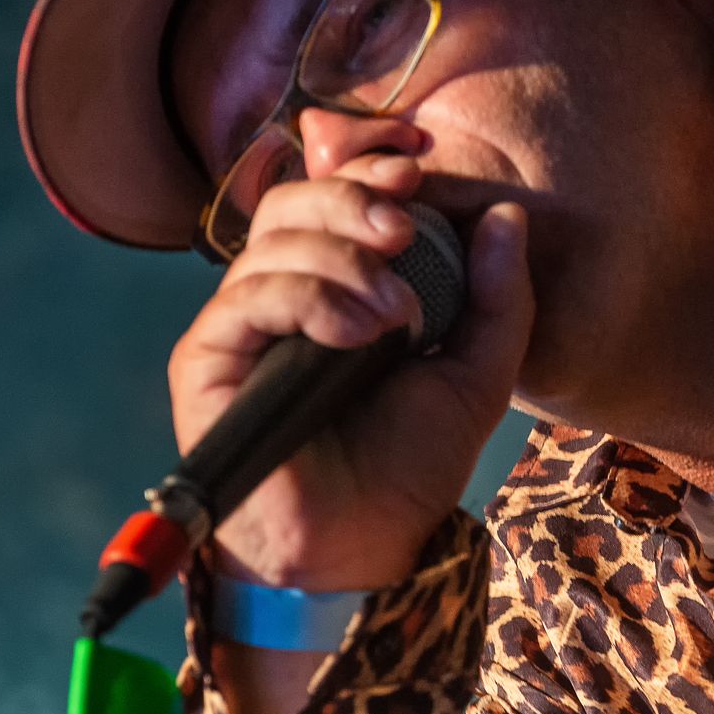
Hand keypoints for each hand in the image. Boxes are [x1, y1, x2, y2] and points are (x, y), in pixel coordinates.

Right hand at [166, 151, 532, 591]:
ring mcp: (240, 325)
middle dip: (353, 197)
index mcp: (337, 285)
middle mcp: (280, 294)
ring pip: (274, 241)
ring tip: (396, 314)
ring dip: (344, 260)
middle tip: (405, 229)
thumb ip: (498, 298)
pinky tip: (359, 332)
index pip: (332, 194)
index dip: (366, 166)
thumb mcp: (477, 374)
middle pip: (294, 199)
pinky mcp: (208, 360)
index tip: (419, 167)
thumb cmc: (409, 465)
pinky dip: (311, 299)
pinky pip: (249, 296)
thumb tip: (505, 216)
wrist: (362, 547)